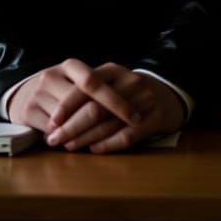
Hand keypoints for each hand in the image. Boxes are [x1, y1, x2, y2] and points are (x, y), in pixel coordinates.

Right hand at [7, 58, 141, 134]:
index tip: (136, 116)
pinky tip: (79, 145)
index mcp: (69, 66)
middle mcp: (52, 75)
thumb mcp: (75, 81)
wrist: (20, 94)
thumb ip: (98, 88)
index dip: (116, 100)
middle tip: (129, 129)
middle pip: (85, 103)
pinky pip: (55, 131)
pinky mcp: (28, 111)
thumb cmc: (59, 90)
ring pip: (71, 120)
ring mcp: (38, 93)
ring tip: (108, 142)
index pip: (94, 82)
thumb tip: (134, 104)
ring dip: (89, 134)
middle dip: (109, 120)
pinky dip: (69, 140)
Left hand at [44, 64, 184, 153]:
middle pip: (95, 107)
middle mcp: (129, 82)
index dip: (66, 105)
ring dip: (85, 138)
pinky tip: (94, 149)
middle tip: (54, 139)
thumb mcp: (111, 81)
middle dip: (71, 126)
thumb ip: (88, 91)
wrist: (168, 95)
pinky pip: (128, 135)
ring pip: (109, 123)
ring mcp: (144, 100)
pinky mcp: (156, 118)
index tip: (51, 121)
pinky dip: (108, 144)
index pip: (86, 85)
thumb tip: (55, 114)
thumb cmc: (129, 93)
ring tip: (68, 146)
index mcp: (113, 70)